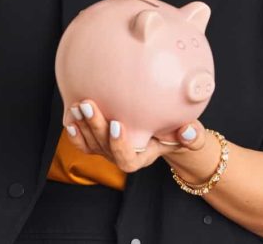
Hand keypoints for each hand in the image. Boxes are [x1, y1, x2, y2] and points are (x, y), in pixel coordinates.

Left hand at [62, 98, 209, 173]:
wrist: (164, 131)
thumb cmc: (177, 132)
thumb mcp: (190, 135)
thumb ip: (192, 136)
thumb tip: (188, 131)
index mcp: (141, 158)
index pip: (126, 159)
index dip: (118, 145)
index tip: (118, 124)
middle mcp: (121, 156)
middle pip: (104, 147)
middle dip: (95, 126)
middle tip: (89, 104)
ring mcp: (108, 150)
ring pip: (90, 143)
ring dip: (82, 125)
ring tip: (78, 104)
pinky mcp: (99, 142)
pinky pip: (83, 142)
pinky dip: (75, 132)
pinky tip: (70, 117)